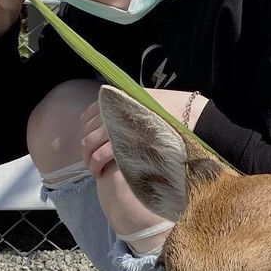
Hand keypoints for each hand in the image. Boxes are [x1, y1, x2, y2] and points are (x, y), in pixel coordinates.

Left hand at [78, 89, 207, 178]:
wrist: (185, 115)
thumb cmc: (167, 115)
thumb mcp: (142, 106)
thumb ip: (127, 112)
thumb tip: (112, 125)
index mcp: (114, 99)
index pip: (87, 116)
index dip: (85, 132)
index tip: (90, 146)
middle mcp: (111, 109)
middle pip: (86, 132)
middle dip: (85, 150)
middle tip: (91, 163)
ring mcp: (115, 124)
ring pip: (90, 143)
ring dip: (89, 160)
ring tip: (96, 170)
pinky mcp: (122, 140)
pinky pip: (101, 153)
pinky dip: (97, 163)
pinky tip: (101, 172)